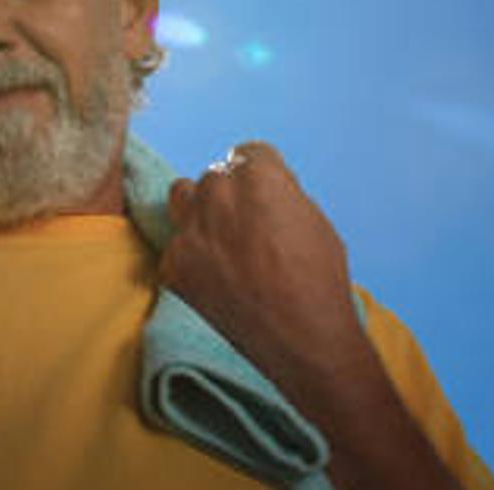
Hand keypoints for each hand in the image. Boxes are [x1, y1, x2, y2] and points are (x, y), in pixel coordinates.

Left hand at [158, 140, 370, 388]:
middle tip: (248, 229)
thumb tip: (263, 189)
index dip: (261, 176)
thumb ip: (281, 194)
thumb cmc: (319, 280)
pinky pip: (176, 247)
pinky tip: (215, 281)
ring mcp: (190, 230)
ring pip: (182, 197)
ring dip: (198, 211)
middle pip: (215, 177)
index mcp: (257, 176)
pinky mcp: (174, 265)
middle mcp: (216, 194)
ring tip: (220, 240)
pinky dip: (191, 259)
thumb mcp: (313, 220)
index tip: (265, 197)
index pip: (247, 153)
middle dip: (229, 196)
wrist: (302, 339)